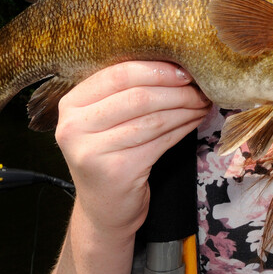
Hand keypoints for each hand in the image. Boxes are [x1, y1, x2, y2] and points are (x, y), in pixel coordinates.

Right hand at [54, 61, 210, 234]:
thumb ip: (125, 92)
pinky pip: (160, 141)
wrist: (104, 208)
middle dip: (176, 89)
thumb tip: (175, 65)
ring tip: (201, 102)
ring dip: (184, 108)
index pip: (117, 74)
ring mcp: (92, 152)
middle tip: (200, 87)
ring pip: (153, 119)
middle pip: (138, 96)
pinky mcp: (117, 171)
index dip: (155, 69)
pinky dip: (183, 127)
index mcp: (71, 105)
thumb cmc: (110, 154)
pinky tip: (194, 120)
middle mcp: (74, 127)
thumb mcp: (104, 120)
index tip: (183, 69)